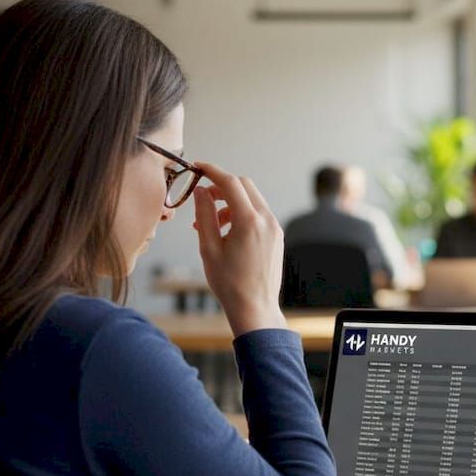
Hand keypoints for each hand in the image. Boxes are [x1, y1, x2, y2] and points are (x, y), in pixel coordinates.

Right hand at [192, 163, 286, 335]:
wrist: (254, 307)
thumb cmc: (229, 283)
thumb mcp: (208, 247)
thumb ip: (203, 215)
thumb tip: (200, 191)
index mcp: (249, 222)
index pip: (230, 183)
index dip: (212, 171)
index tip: (198, 167)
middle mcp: (266, 220)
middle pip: (244, 185)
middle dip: (222, 187)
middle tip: (203, 201)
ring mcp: (275, 228)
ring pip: (252, 199)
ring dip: (231, 203)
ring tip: (212, 226)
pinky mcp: (277, 236)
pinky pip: (259, 214)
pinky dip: (242, 214)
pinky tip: (227, 234)